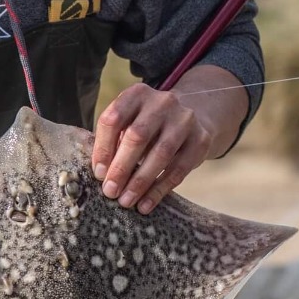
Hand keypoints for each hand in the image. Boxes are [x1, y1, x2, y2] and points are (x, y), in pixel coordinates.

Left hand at [89, 66, 247, 213]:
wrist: (191, 117)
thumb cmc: (147, 124)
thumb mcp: (129, 122)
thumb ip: (113, 140)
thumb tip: (101, 173)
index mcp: (137, 94)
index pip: (113, 119)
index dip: (103, 148)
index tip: (98, 173)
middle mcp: (162, 102)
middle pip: (137, 136)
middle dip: (121, 167)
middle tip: (110, 191)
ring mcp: (185, 119)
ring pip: (160, 154)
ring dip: (140, 182)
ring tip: (126, 201)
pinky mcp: (201, 139)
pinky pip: (179, 169)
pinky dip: (159, 190)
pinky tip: (145, 204)